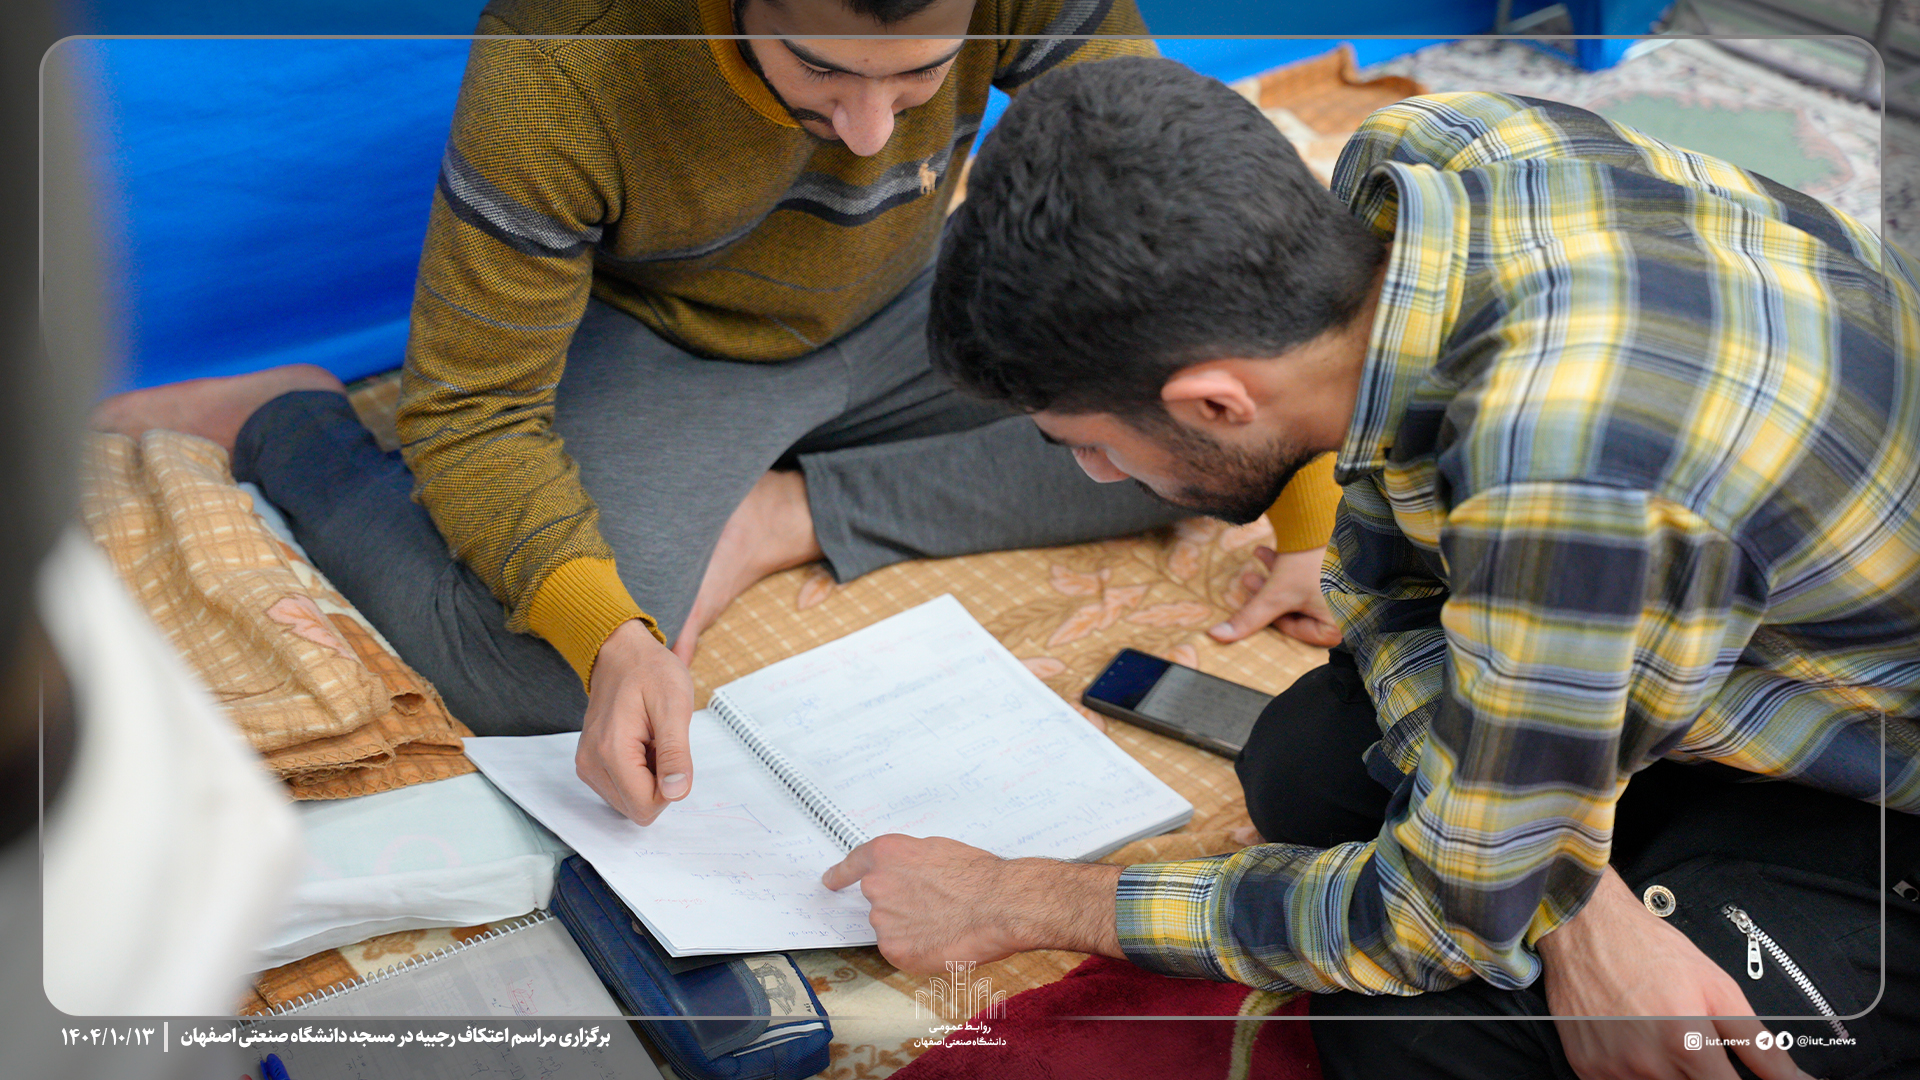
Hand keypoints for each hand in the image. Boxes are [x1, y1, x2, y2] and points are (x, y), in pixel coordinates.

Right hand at [574, 619, 695, 824]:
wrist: (620, 653)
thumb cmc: (650, 672)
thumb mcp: (675, 707)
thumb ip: (675, 754)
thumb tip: (677, 794)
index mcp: (611, 752)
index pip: (645, 807)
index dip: (670, 788)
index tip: (670, 750)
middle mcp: (591, 764)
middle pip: (636, 808)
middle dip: (658, 782)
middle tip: (660, 741)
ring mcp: (587, 765)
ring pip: (629, 801)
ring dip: (649, 777)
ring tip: (650, 738)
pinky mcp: (589, 764)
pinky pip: (621, 788)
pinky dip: (638, 771)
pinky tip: (640, 741)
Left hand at [821, 834, 1122, 973]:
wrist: (998, 904)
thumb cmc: (978, 875)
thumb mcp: (937, 850)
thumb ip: (908, 863)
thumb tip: (904, 875)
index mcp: (885, 855)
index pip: (852, 865)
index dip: (840, 875)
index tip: (830, 882)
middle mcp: (877, 887)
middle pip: (879, 900)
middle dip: (900, 904)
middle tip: (934, 904)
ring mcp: (883, 921)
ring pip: (892, 927)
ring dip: (911, 927)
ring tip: (946, 921)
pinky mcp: (896, 951)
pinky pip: (901, 950)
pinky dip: (918, 949)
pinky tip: (942, 939)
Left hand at [1209, 545, 1341, 647]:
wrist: (1331, 521)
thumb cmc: (1312, 564)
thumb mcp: (1276, 594)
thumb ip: (1249, 618)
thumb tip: (1219, 636)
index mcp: (1337, 628)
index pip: (1294, 629)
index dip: (1269, 614)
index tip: (1252, 601)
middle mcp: (1346, 613)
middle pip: (1297, 609)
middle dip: (1269, 591)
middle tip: (1248, 578)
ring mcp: (1346, 592)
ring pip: (1301, 589)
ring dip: (1276, 574)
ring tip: (1259, 555)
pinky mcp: (1342, 572)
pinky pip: (1311, 575)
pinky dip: (1290, 565)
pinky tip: (1271, 550)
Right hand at [1538, 867, 1814, 1079]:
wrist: (1585, 928)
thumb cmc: (1651, 951)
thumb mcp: (1719, 990)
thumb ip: (1761, 1045)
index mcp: (1688, 1046)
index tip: (1733, 1073)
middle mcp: (1648, 1067)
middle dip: (1704, 1075)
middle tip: (1697, 1050)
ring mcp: (1613, 1072)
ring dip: (1671, 1074)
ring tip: (1664, 1041)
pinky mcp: (1587, 1070)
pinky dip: (1637, 1073)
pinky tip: (1636, 1045)